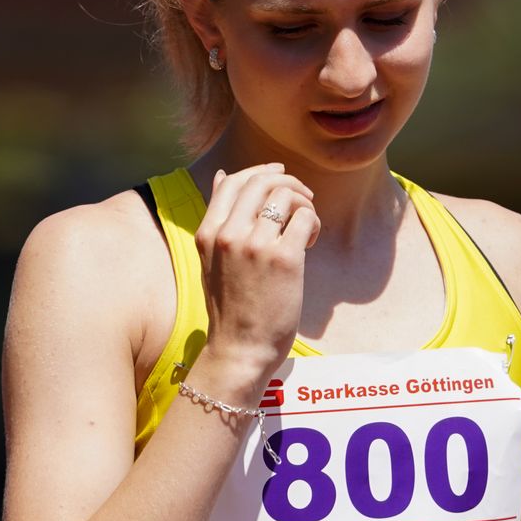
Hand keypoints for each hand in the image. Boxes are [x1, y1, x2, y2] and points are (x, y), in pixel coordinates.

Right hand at [193, 163, 320, 391]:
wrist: (240, 349)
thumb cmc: (230, 308)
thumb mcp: (211, 259)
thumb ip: (218, 220)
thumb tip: (222, 175)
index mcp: (207, 233)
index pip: (233, 181)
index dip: (261, 172)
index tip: (280, 175)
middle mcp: (228, 235)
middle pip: (261, 182)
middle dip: (289, 182)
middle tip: (304, 198)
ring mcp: (255, 246)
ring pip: (285, 195)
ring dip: (304, 203)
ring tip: (305, 227)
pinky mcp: (284, 259)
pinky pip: (305, 218)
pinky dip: (313, 223)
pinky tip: (309, 242)